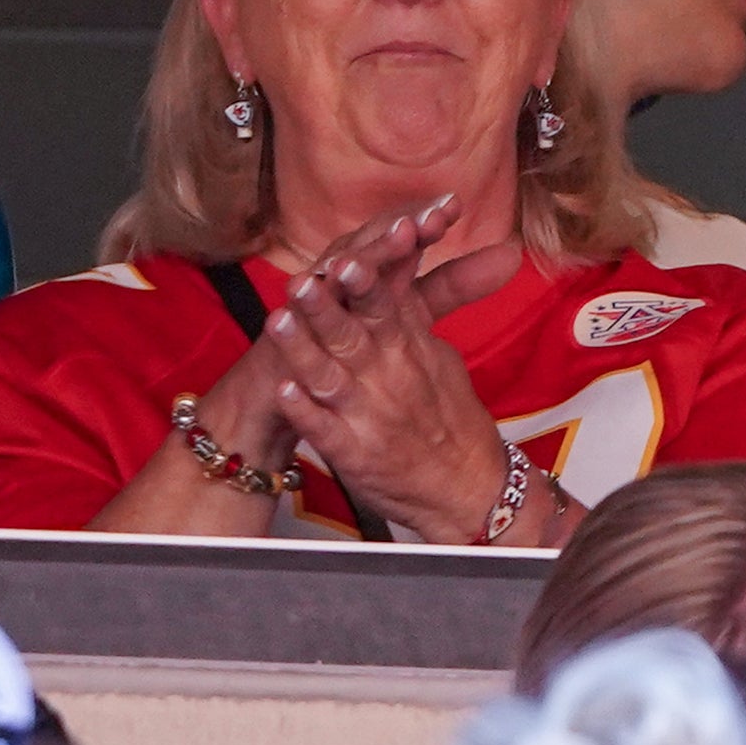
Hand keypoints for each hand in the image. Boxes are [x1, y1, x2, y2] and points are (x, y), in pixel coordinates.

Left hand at [265, 199, 522, 541]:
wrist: (468, 486)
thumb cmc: (452, 418)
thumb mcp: (440, 358)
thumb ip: (411, 319)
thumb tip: (395, 278)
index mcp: (407, 350)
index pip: (382, 306)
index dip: (363, 282)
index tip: (346, 258)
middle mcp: (386, 378)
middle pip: (350, 334)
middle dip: (325, 307)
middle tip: (302, 281)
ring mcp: (367, 415)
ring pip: (328, 376)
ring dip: (302, 349)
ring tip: (277, 321)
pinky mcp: (354, 452)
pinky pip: (323, 429)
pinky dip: (304, 410)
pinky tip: (284, 390)